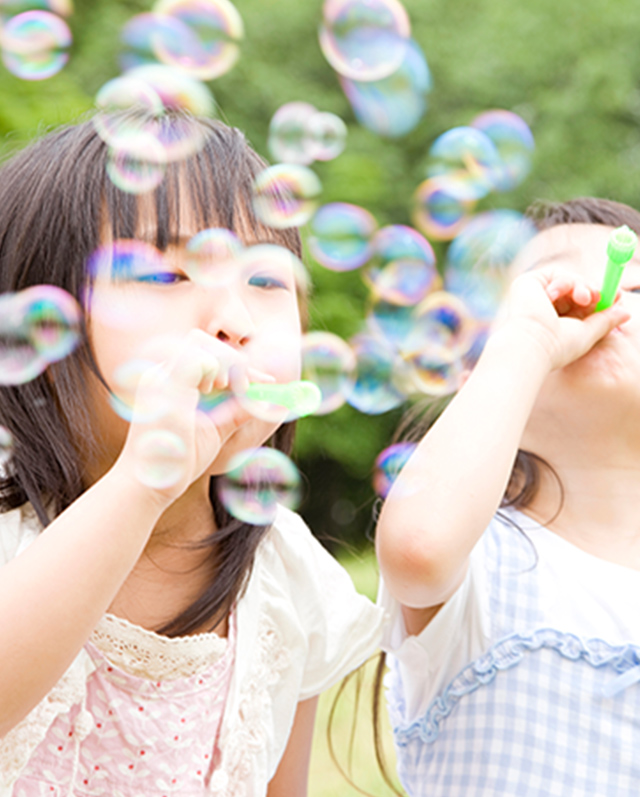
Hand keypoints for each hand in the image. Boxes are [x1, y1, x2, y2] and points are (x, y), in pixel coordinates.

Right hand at [115, 329, 269, 504]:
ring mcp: (160, 378)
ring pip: (199, 342)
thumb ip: (238, 411)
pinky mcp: (165, 386)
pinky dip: (216, 369)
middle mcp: (161, 374)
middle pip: (200, 340)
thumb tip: (270, 400)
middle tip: (244, 386)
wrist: (149, 487)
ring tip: (228, 388)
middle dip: (232, 357)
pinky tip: (216, 391)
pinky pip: (197, 358)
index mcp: (170, 382)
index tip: (266, 380)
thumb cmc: (178, 463)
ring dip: (224, 361)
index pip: (205, 355)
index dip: (239, 364)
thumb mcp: (217, 429)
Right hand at [496, 266, 630, 370]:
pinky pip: (556, 274)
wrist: (533, 343)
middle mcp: (545, 308)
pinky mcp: (529, 284)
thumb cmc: (557, 346)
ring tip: (584, 298)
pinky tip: (555, 296)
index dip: (600, 298)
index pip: (581, 304)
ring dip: (582, 286)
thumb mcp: (588, 333)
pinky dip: (564, 282)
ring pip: (570, 280)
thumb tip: (626, 312)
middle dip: (593, 291)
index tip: (617, 295)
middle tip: (600, 296)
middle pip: (576, 289)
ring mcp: (537, 295)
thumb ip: (605, 320)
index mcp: (557, 322)